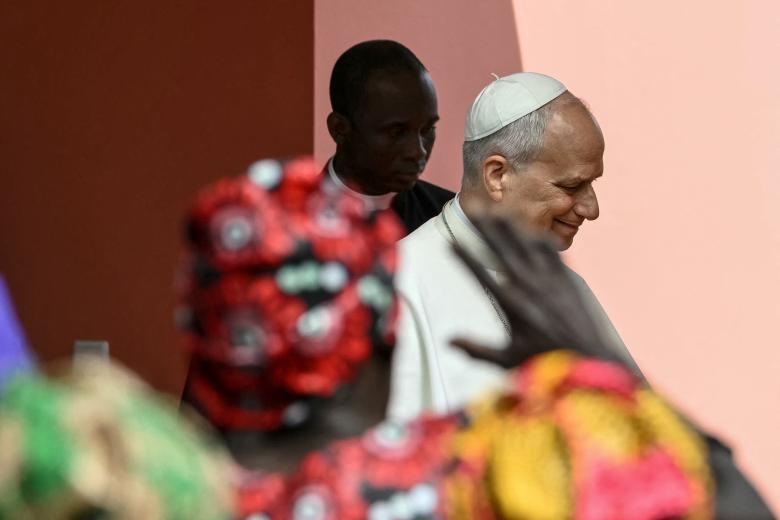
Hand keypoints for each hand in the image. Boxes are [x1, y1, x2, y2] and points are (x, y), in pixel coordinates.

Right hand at [451, 216, 623, 368]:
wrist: (590, 360)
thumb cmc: (545, 363)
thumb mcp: (507, 360)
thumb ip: (476, 349)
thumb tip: (448, 341)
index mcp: (512, 306)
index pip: (482, 276)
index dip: (466, 259)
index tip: (451, 243)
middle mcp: (530, 288)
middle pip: (503, 252)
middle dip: (487, 229)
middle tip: (474, 210)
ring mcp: (550, 282)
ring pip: (527, 246)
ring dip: (512, 228)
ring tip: (498, 211)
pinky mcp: (567, 281)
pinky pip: (552, 253)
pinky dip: (540, 240)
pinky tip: (532, 232)